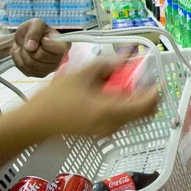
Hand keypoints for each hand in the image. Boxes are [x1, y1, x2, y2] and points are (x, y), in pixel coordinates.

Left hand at [11, 19, 69, 77]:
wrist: (25, 40)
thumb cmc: (34, 31)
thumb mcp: (34, 24)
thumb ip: (34, 32)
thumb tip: (31, 47)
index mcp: (64, 44)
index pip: (60, 49)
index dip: (46, 44)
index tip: (42, 38)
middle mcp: (61, 59)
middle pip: (40, 57)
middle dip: (28, 48)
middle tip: (28, 42)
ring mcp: (51, 68)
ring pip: (31, 64)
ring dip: (22, 54)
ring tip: (24, 48)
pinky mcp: (41, 74)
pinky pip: (26, 70)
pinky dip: (19, 61)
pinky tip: (22, 55)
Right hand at [28, 59, 158, 137]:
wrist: (36, 122)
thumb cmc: (55, 98)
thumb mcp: (81, 75)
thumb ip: (106, 65)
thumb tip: (125, 58)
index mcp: (110, 111)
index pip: (146, 105)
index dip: (154, 91)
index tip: (154, 78)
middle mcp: (114, 124)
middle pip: (144, 112)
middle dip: (146, 94)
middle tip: (139, 79)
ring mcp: (108, 130)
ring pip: (134, 115)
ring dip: (134, 98)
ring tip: (120, 83)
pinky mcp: (102, 131)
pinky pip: (122, 117)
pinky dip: (123, 104)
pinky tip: (109, 93)